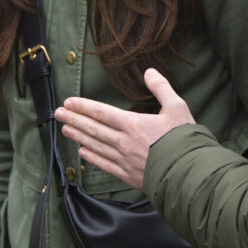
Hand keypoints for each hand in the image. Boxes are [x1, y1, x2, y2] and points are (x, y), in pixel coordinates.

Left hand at [55, 68, 195, 189]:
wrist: (189, 173)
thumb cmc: (184, 140)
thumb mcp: (177, 107)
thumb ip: (161, 88)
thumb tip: (149, 72)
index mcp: (133, 124)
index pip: (101, 112)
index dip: (83, 106)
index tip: (69, 102)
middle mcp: (123, 142)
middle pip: (93, 128)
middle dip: (74, 119)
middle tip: (58, 114)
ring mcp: (124, 160)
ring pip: (95, 146)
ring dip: (78, 136)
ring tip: (65, 129)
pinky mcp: (128, 175)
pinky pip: (104, 165)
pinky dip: (91, 158)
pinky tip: (83, 153)